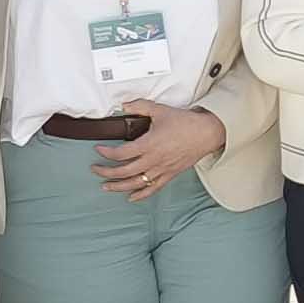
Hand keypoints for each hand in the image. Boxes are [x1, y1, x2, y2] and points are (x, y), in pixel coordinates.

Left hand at [92, 103, 222, 203]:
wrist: (207, 133)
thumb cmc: (186, 123)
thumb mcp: (160, 110)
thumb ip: (140, 106)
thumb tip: (125, 105)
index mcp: (149, 144)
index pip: (120, 153)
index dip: (106, 153)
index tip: (99, 150)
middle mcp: (153, 160)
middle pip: (123, 171)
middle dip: (105, 172)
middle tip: (95, 169)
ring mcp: (161, 169)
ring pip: (135, 183)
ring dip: (118, 186)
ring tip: (106, 186)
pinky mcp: (169, 174)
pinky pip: (153, 188)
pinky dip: (141, 195)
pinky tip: (131, 197)